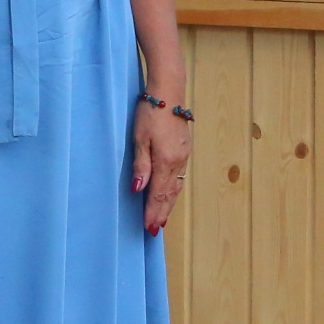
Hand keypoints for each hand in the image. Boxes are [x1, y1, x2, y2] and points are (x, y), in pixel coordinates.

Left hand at [131, 100, 191, 237]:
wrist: (169, 93)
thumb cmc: (150, 113)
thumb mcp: (139, 139)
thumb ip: (141, 165)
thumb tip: (138, 190)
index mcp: (166, 161)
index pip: (158, 193)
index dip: (153, 211)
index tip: (148, 227)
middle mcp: (178, 162)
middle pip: (169, 194)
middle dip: (161, 212)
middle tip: (154, 229)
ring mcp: (184, 156)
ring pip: (176, 187)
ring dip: (169, 204)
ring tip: (162, 218)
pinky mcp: (185, 150)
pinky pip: (180, 178)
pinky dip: (174, 191)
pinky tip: (170, 195)